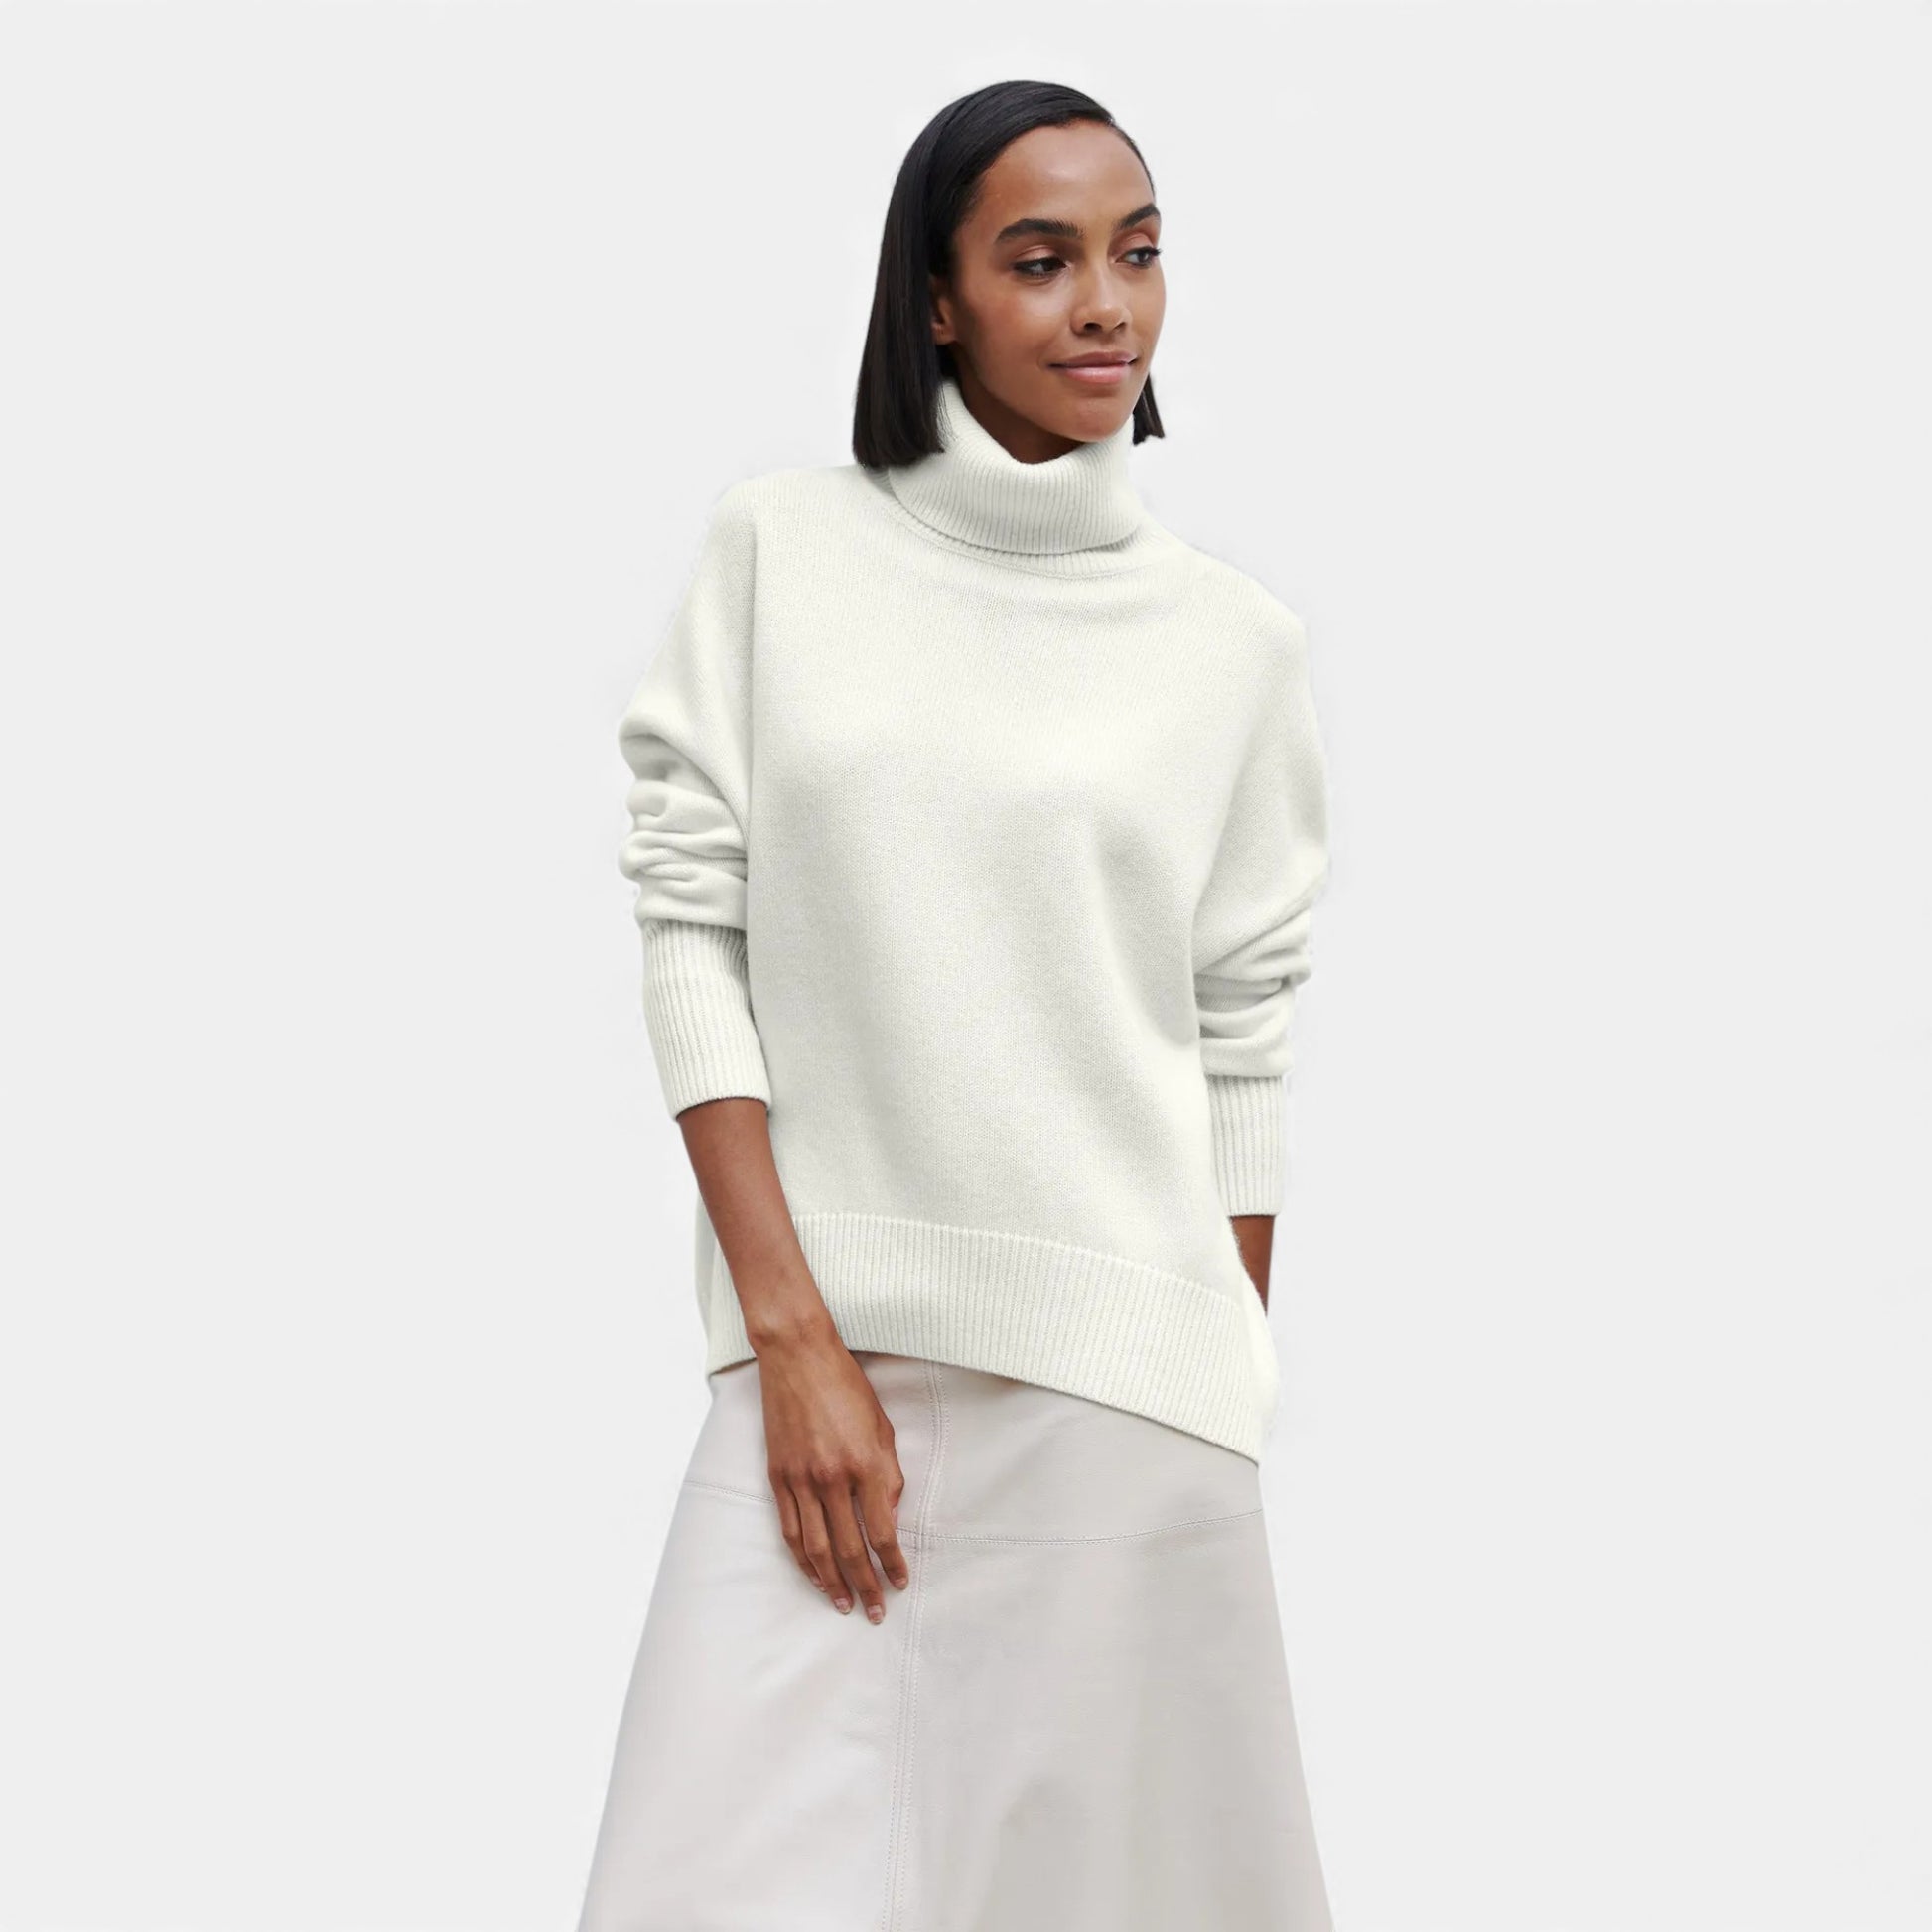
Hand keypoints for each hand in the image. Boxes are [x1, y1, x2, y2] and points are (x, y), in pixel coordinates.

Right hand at [755, 1330, 910, 1621]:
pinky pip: (789, 1529)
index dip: (893, 1563)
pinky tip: (814, 1575)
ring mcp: (801, 1480)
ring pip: (816, 1548)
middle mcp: (832, 1478)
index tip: (901, 1582)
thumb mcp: (882, 1427)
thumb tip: (888, 1520)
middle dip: (865, 1585)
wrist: (797, 1356)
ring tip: (844, 1605)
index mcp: (865, 1464)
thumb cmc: (846, 1386)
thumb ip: (888, 1477)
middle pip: (850, 1548)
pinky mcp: (778, 1476)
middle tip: (875, 1611)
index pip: (882, 1531)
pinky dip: (802, 1559)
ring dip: (832, 1582)